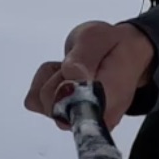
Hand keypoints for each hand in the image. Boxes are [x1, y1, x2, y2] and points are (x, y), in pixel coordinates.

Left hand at [23, 21, 154, 131]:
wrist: (124, 54)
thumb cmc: (112, 45)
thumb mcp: (99, 37)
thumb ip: (84, 55)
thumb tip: (70, 74)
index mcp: (109, 100)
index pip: (75, 114)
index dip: (65, 92)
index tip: (71, 69)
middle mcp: (93, 119)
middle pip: (51, 106)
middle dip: (58, 77)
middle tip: (78, 63)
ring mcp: (76, 121)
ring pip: (41, 102)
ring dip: (51, 77)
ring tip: (74, 66)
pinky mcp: (61, 116)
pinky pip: (34, 100)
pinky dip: (44, 81)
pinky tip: (63, 72)